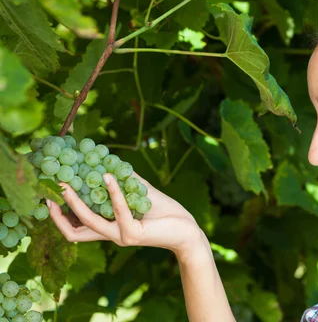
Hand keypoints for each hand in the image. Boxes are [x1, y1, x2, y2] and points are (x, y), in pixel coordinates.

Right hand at [48, 172, 204, 257]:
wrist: (187, 229)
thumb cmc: (166, 213)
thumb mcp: (141, 194)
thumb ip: (126, 181)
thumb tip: (110, 160)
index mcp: (109, 228)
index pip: (75, 229)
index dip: (59, 216)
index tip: (49, 194)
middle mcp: (111, 235)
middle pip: (73, 231)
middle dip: (58, 211)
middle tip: (52, 187)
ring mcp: (121, 236)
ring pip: (90, 221)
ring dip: (76, 202)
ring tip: (68, 181)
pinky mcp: (133, 234)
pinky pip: (118, 211)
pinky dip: (113, 192)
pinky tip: (109, 176)